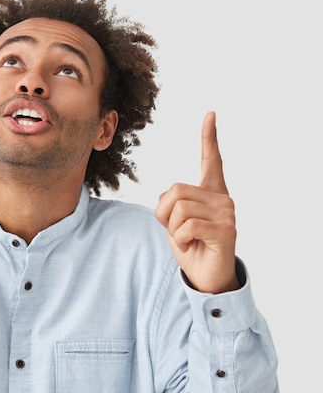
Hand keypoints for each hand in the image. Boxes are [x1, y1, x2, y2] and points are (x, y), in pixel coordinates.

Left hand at [155, 112, 238, 293]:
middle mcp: (223, 198)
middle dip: (165, 213)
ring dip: (172, 228)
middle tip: (178, 231)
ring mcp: (227, 213)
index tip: (210, 114)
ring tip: (188, 239)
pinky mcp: (226, 229)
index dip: (209, 137)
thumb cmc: (191, 246)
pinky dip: (180, 239)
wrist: (206, 278)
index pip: (211, 160)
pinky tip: (193, 246)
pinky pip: (186, 226)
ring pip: (178, 208)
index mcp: (211, 192)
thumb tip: (170, 194)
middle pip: (175, 190)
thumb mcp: (175, 219)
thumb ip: (173, 200)